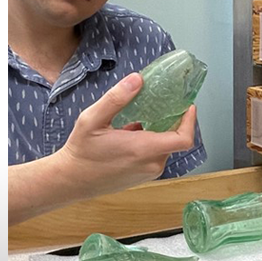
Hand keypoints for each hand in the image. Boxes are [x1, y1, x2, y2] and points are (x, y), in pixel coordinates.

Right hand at [52, 72, 197, 197]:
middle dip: (170, 121)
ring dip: (157, 132)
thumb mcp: (92, 119)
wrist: (71, 181)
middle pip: (174, 139)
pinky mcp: (143, 177)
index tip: (188, 106)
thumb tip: (137, 79)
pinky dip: (150, 143)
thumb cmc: (81, 151)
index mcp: (144, 149)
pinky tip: (130, 134)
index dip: (190, 122)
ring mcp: (148, 173)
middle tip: (159, 104)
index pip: (183, 139)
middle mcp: (151, 164)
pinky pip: (155, 156)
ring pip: (165, 147)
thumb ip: (116, 99)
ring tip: (137, 121)